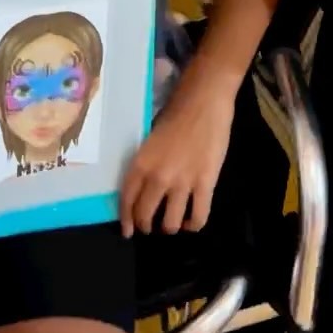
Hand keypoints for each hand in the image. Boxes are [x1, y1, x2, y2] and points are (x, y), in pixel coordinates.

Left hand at [120, 87, 234, 236]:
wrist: (204, 101)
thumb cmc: (176, 113)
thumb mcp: (150, 139)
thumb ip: (146, 163)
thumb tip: (145, 186)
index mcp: (141, 163)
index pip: (127, 200)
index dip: (126, 220)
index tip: (128, 230)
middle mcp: (158, 176)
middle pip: (146, 215)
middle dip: (146, 226)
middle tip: (151, 227)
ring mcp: (182, 182)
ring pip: (170, 223)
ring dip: (169, 228)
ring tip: (172, 224)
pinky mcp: (206, 184)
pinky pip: (198, 217)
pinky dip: (193, 225)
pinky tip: (191, 221)